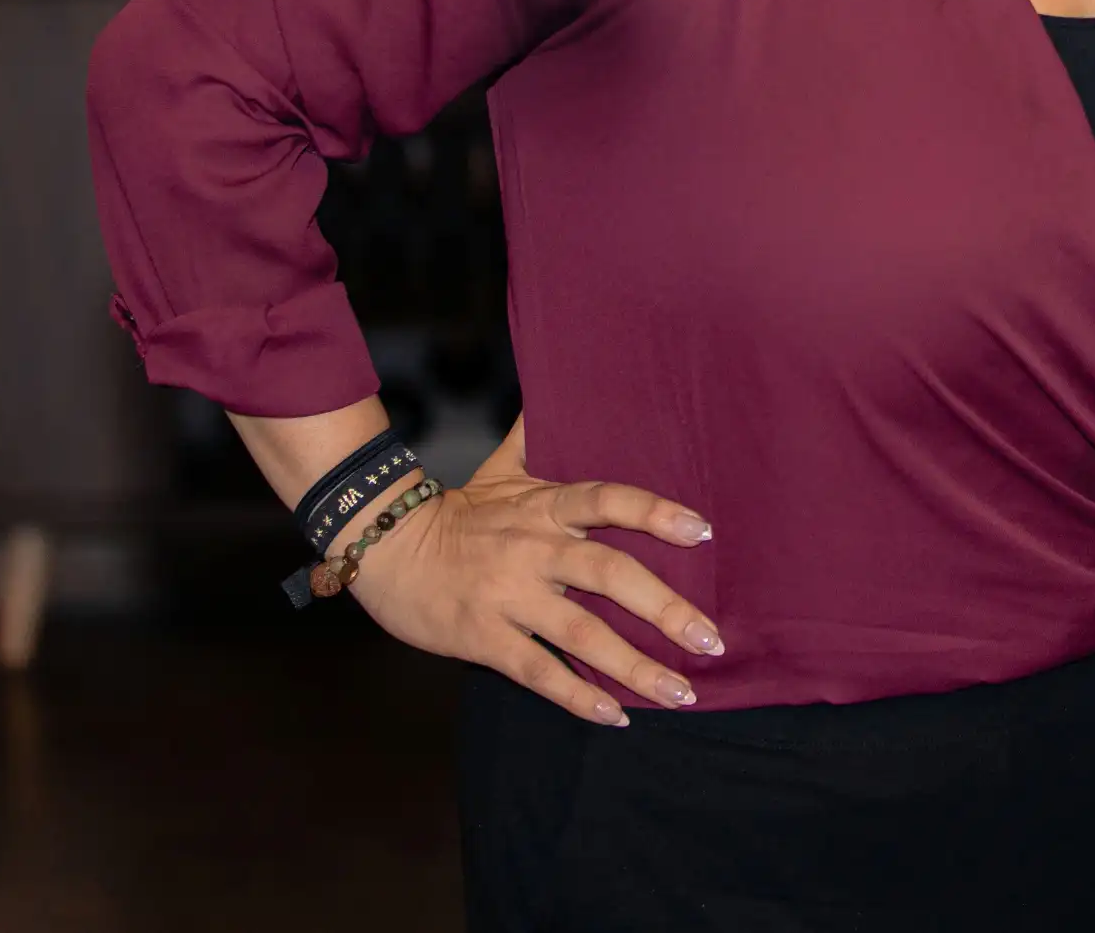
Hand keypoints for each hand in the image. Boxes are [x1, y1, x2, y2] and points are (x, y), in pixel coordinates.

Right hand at [347, 450, 721, 726]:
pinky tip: (616, 714)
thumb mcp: (501, 467)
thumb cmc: (457, 512)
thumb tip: (564, 380)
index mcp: (544, 507)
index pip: (608, 500)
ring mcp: (509, 597)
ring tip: (682, 691)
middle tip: (711, 641)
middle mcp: (533, 550)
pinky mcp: (484, 639)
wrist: (383, 549)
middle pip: (609, 574)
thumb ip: (540, 434)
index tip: (703, 532)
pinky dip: (579, 695)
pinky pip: (540, 671)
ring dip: (636, 666)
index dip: (656, 513)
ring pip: (582, 634)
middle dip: (666, 609)